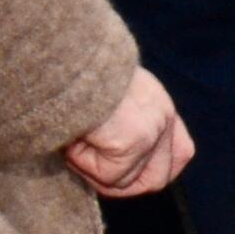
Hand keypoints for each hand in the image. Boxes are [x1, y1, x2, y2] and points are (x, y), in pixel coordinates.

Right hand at [64, 68, 191, 197]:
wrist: (55, 50)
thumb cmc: (63, 70)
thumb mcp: (99, 92)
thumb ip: (117, 121)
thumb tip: (107, 158)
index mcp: (155, 99)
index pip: (180, 151)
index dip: (155, 171)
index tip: (125, 174)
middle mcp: (162, 112)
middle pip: (156, 178)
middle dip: (119, 183)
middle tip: (82, 165)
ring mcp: (152, 128)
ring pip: (129, 181)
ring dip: (94, 172)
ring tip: (70, 141)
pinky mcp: (132, 139)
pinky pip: (108, 175)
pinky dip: (82, 163)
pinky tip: (68, 136)